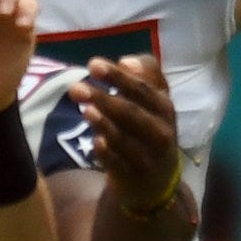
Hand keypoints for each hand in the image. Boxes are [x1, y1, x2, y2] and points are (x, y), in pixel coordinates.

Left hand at [71, 57, 184, 215]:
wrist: (156, 180)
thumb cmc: (150, 131)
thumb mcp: (155, 103)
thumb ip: (145, 77)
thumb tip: (126, 60)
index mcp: (164, 108)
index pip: (142, 89)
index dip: (119, 77)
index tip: (92, 64)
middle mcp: (160, 131)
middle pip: (131, 112)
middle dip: (104, 98)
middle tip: (75, 87)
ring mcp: (147, 155)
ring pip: (125, 138)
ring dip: (104, 123)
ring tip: (85, 109)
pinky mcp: (133, 176)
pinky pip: (119, 163)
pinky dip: (108, 153)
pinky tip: (96, 142)